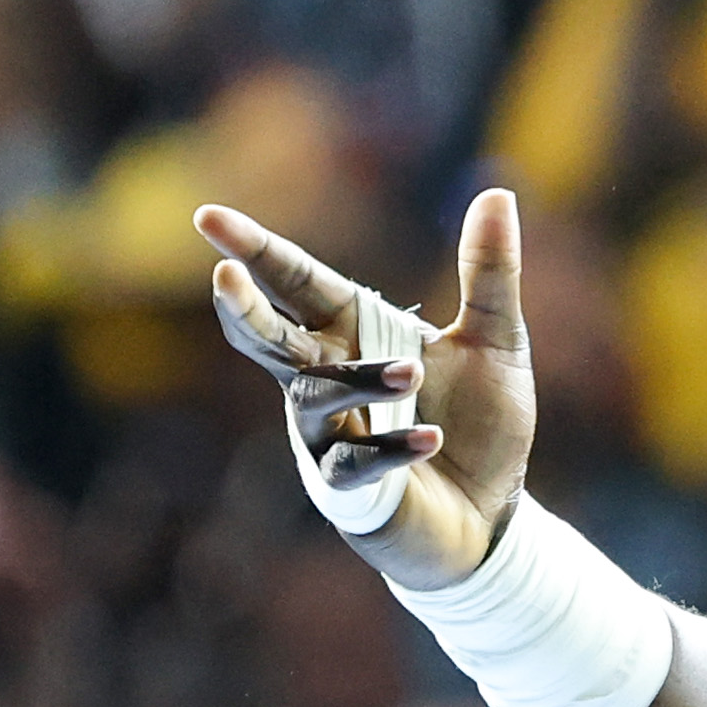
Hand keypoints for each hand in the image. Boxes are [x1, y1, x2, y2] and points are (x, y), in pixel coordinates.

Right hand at [199, 185, 536, 591]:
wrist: (496, 515)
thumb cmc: (481, 426)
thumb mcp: (496, 342)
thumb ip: (489, 272)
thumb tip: (498, 191)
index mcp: (351, 332)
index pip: (297, 282)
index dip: (256, 250)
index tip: (208, 217)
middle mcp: (326, 378)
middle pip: (270, 338)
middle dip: (245, 309)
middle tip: (225, 278)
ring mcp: (330, 435)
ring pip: (316, 397)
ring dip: (360, 380)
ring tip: (413, 371)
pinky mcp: (349, 490)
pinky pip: (355, 463)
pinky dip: (391, 447)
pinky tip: (430, 440)